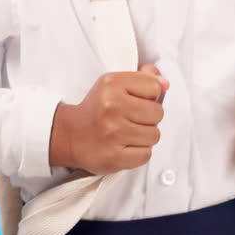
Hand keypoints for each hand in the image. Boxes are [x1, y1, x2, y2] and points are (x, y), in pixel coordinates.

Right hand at [49, 64, 168, 173]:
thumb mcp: (114, 83)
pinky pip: (146, 155)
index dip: (149, 95)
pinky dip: (139, 152)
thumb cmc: (97, 108)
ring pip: (154, 135)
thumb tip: (166, 83)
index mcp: (112, 84)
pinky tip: (125, 146)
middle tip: (131, 119)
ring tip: (128, 133)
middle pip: (158, 113)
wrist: (69, 135)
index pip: (155, 87)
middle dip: (149, 117)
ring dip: (145, 136)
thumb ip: (143, 78)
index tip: (135, 100)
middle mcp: (112, 106)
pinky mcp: (114, 157)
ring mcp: (113, 133)